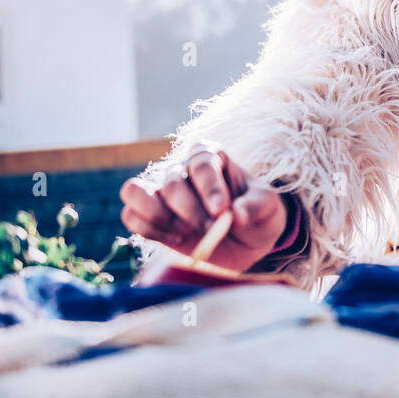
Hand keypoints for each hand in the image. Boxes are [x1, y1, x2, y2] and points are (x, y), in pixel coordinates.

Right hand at [120, 143, 287, 272]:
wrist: (250, 241)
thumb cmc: (258, 215)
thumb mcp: (267, 207)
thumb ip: (254, 207)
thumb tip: (234, 216)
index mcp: (211, 157)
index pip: (200, 162)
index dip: (209, 186)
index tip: (221, 211)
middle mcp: (182, 170)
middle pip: (171, 183)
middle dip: (191, 212)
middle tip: (212, 230)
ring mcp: (163, 193)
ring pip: (135, 191)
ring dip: (158, 216)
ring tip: (183, 232)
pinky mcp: (152, 217)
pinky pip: (130, 215)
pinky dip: (147, 229)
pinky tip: (174, 239)